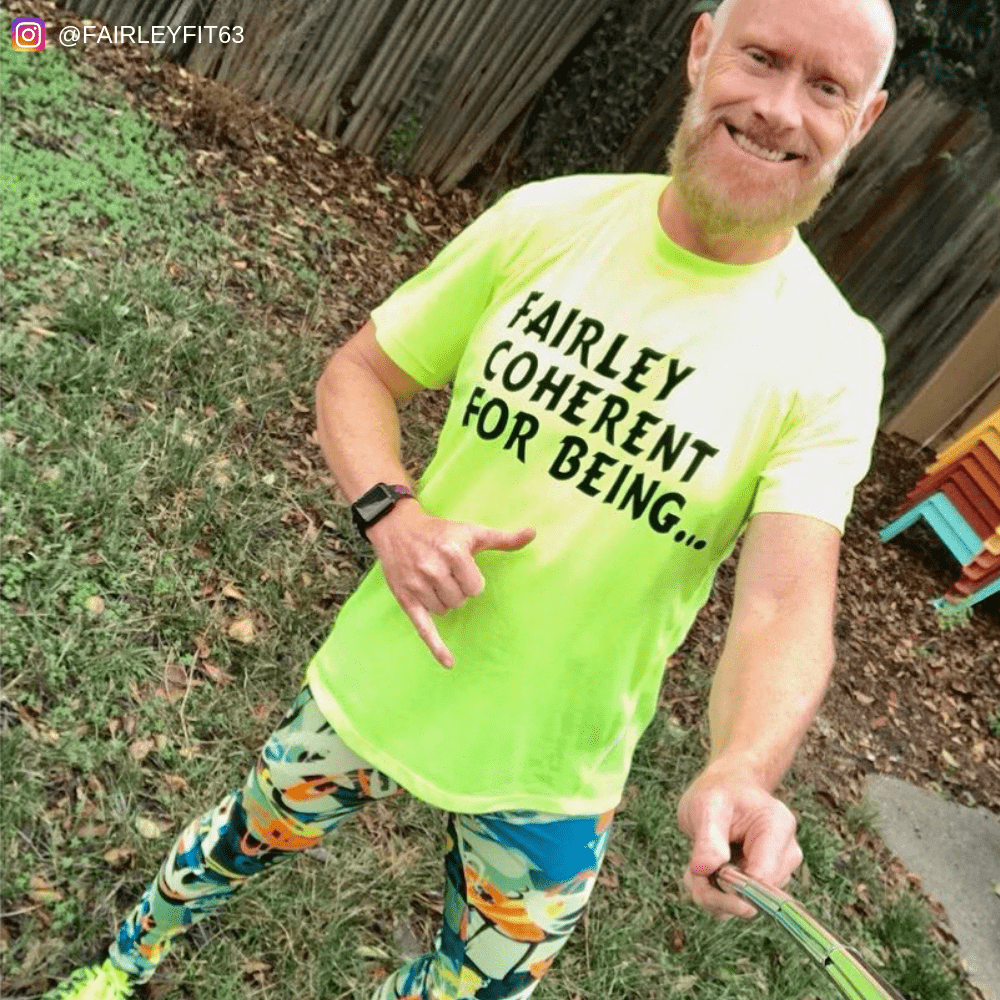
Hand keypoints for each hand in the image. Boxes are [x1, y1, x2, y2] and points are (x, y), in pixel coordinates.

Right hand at [367, 500, 535, 667]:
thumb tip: (533, 533)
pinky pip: (424, 628)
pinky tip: (449, 663)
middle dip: (458, 590)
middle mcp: (433, 568)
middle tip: (447, 573)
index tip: (463, 569)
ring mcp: (417, 585)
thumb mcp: (473, 532)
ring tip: (434, 581)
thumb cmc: (441, 532)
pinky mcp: (405, 598)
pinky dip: (437, 648)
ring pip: (446, 611)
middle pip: (461, 600)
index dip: (472, 580)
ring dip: (445, 601)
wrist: (397, 528)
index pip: (476, 587)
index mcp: (453, 551)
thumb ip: (504, 538)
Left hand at [676, 759, 801, 919]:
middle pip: (754, 899)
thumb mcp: (707, 806)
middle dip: (714, 890)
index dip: (729, 885)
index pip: (762, 878)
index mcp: (778, 827)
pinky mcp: (765, 886)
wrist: (727, 790)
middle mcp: (786, 855)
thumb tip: (704, 870)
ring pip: (741, 906)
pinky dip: (713, 893)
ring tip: (698, 862)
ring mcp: (778, 873)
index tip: (701, 871)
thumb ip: (708, 838)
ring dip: (711, 892)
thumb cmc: (719, 793)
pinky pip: (736, 904)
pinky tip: (705, 870)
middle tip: (692, 866)